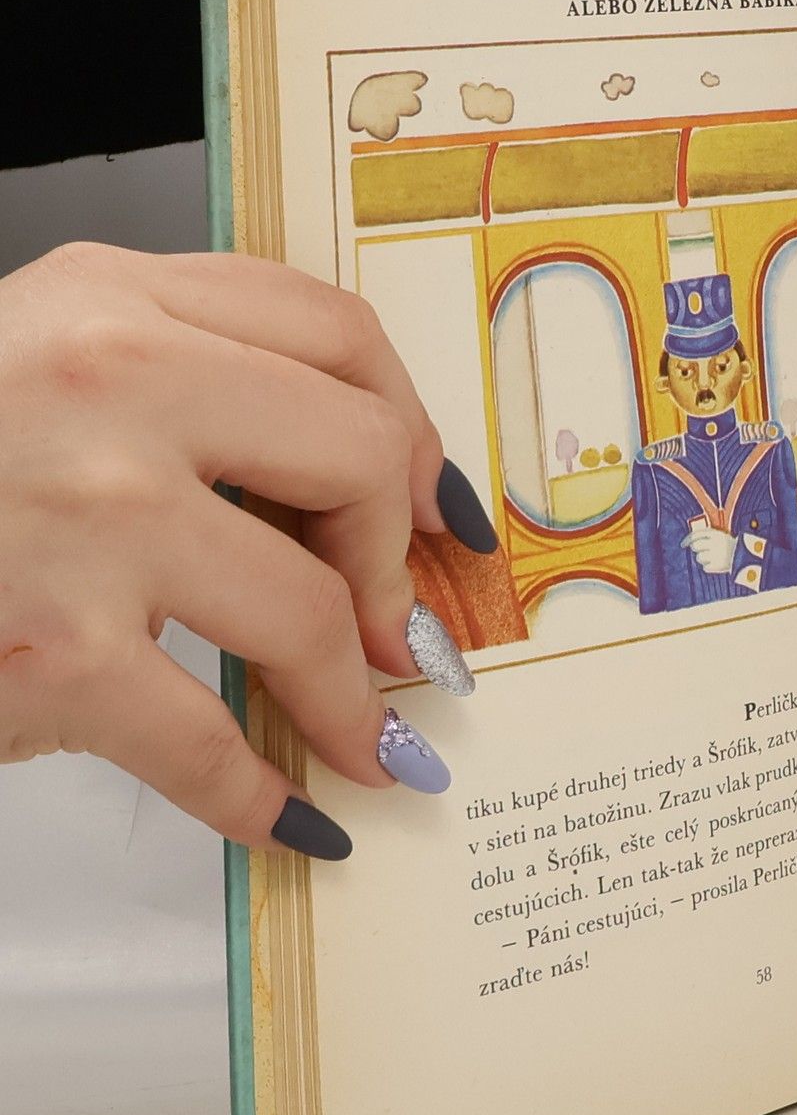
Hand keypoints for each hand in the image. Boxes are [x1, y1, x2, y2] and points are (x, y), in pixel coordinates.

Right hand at [0, 243, 485, 858]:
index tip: (439, 506)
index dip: (414, 429)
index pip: (334, 334)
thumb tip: (367, 491)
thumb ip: (186, 383)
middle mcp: (105, 382)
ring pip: (309, 607)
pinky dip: (262, 795)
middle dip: (398, 557)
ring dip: (352, 696)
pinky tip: (292, 814)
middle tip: (401, 627)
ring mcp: (82, 517)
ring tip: (367, 736)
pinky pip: (209, 740)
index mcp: (107, 300)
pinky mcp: (50, 650)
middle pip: (356, 453)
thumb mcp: (37, 365)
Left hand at [683, 525, 738, 575]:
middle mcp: (716, 543)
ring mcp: (717, 555)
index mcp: (717, 534)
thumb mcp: (721, 536)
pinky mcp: (719, 566)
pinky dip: (710, 567)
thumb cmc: (731, 546)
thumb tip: (690, 542)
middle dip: (697, 549)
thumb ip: (707, 536)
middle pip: (696, 546)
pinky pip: (706, 568)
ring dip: (704, 559)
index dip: (688, 540)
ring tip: (714, 558)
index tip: (683, 545)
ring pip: (699, 558)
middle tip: (704, 550)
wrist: (748, 557)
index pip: (696, 534)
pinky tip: (717, 564)